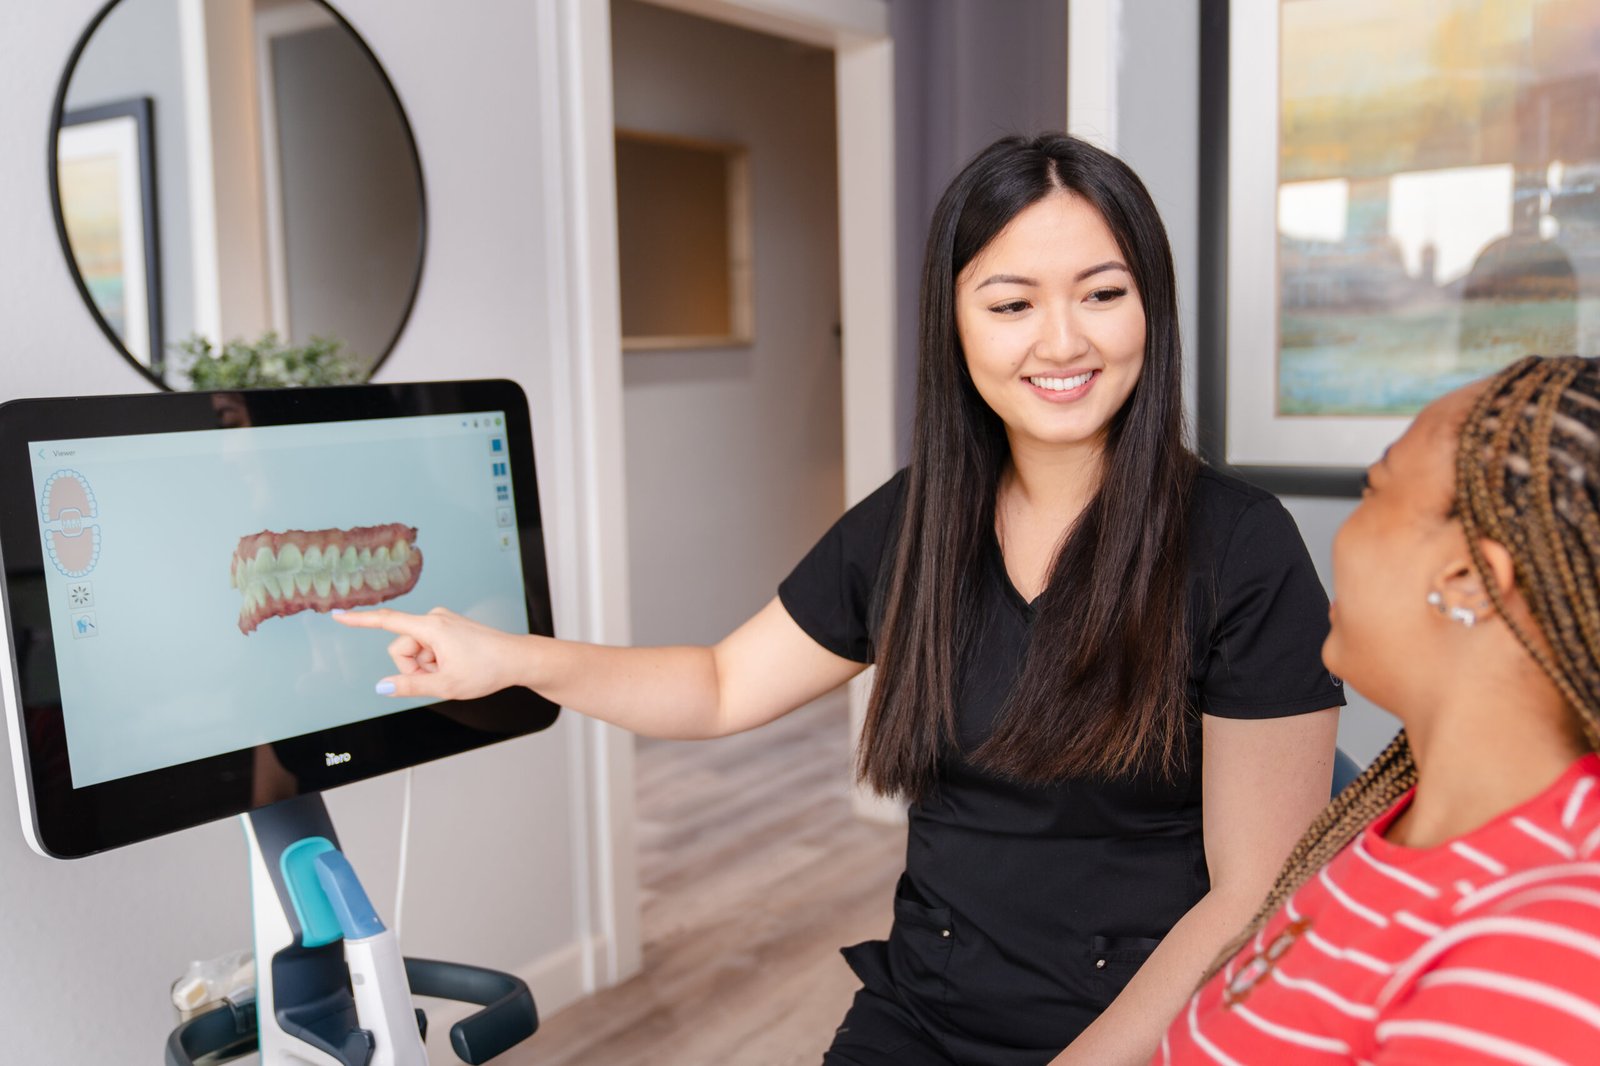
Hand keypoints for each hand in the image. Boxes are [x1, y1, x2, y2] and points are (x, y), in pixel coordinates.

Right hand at [332, 606, 529, 700]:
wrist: (517, 659)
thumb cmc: (487, 669)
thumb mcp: (446, 685)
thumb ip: (410, 686)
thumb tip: (383, 687)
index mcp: (431, 627)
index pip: (387, 622)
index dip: (360, 620)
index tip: (338, 615)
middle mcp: (434, 619)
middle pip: (401, 648)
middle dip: (413, 668)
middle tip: (440, 678)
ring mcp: (442, 622)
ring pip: (415, 651)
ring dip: (426, 667)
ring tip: (452, 672)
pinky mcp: (448, 628)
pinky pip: (429, 648)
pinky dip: (436, 661)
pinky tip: (457, 665)